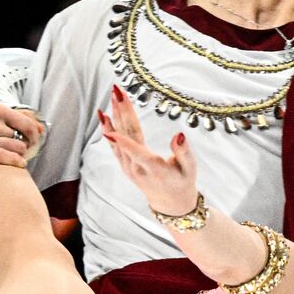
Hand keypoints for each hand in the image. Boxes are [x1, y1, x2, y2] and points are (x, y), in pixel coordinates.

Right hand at [0, 103, 43, 174]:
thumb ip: (17, 118)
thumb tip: (41, 127)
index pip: (27, 123)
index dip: (34, 135)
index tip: (34, 141)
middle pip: (22, 138)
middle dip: (24, 146)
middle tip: (21, 151)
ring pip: (15, 148)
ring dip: (20, 155)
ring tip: (16, 158)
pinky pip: (3, 157)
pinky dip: (15, 160)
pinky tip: (19, 164)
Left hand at [99, 84, 197, 214]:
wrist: (170, 202)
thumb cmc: (182, 182)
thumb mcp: (190, 169)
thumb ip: (184, 152)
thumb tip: (179, 134)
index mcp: (154, 169)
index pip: (137, 151)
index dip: (123, 136)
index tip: (113, 118)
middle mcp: (137, 169)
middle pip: (126, 137)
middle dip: (121, 112)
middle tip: (117, 91)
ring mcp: (128, 168)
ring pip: (118, 139)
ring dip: (115, 115)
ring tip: (112, 96)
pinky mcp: (124, 165)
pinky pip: (114, 145)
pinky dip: (108, 128)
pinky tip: (104, 115)